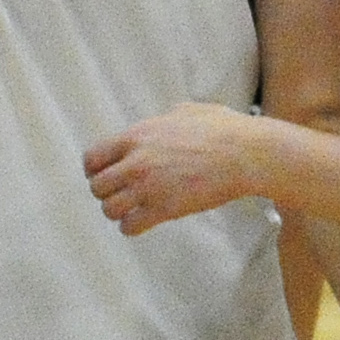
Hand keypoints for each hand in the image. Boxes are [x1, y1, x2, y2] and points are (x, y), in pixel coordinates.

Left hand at [83, 101, 262, 234]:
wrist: (247, 154)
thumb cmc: (225, 130)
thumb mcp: (187, 111)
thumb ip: (165, 119)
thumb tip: (164, 120)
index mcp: (137, 136)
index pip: (91, 158)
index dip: (96, 170)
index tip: (107, 176)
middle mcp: (136, 162)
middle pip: (96, 186)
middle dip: (107, 193)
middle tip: (122, 195)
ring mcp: (148, 186)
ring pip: (109, 209)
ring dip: (119, 212)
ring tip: (132, 211)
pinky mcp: (164, 208)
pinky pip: (130, 226)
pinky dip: (132, 228)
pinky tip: (143, 223)